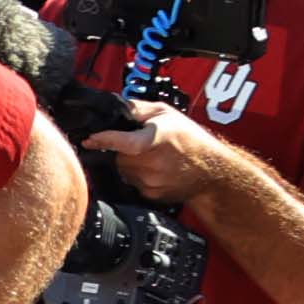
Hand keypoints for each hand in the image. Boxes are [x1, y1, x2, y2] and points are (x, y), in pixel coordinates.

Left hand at [82, 100, 233, 208]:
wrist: (212, 171)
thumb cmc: (191, 139)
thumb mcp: (166, 113)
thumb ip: (137, 109)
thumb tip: (111, 108)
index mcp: (157, 139)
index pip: (124, 143)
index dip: (104, 140)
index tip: (90, 139)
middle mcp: (153, 163)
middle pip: (118, 157)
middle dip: (119, 150)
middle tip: (138, 144)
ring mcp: (151, 181)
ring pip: (122, 171)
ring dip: (127, 163)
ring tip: (149, 157)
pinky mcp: (151, 195)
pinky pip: (131, 183)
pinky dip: (136, 175)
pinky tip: (154, 169)